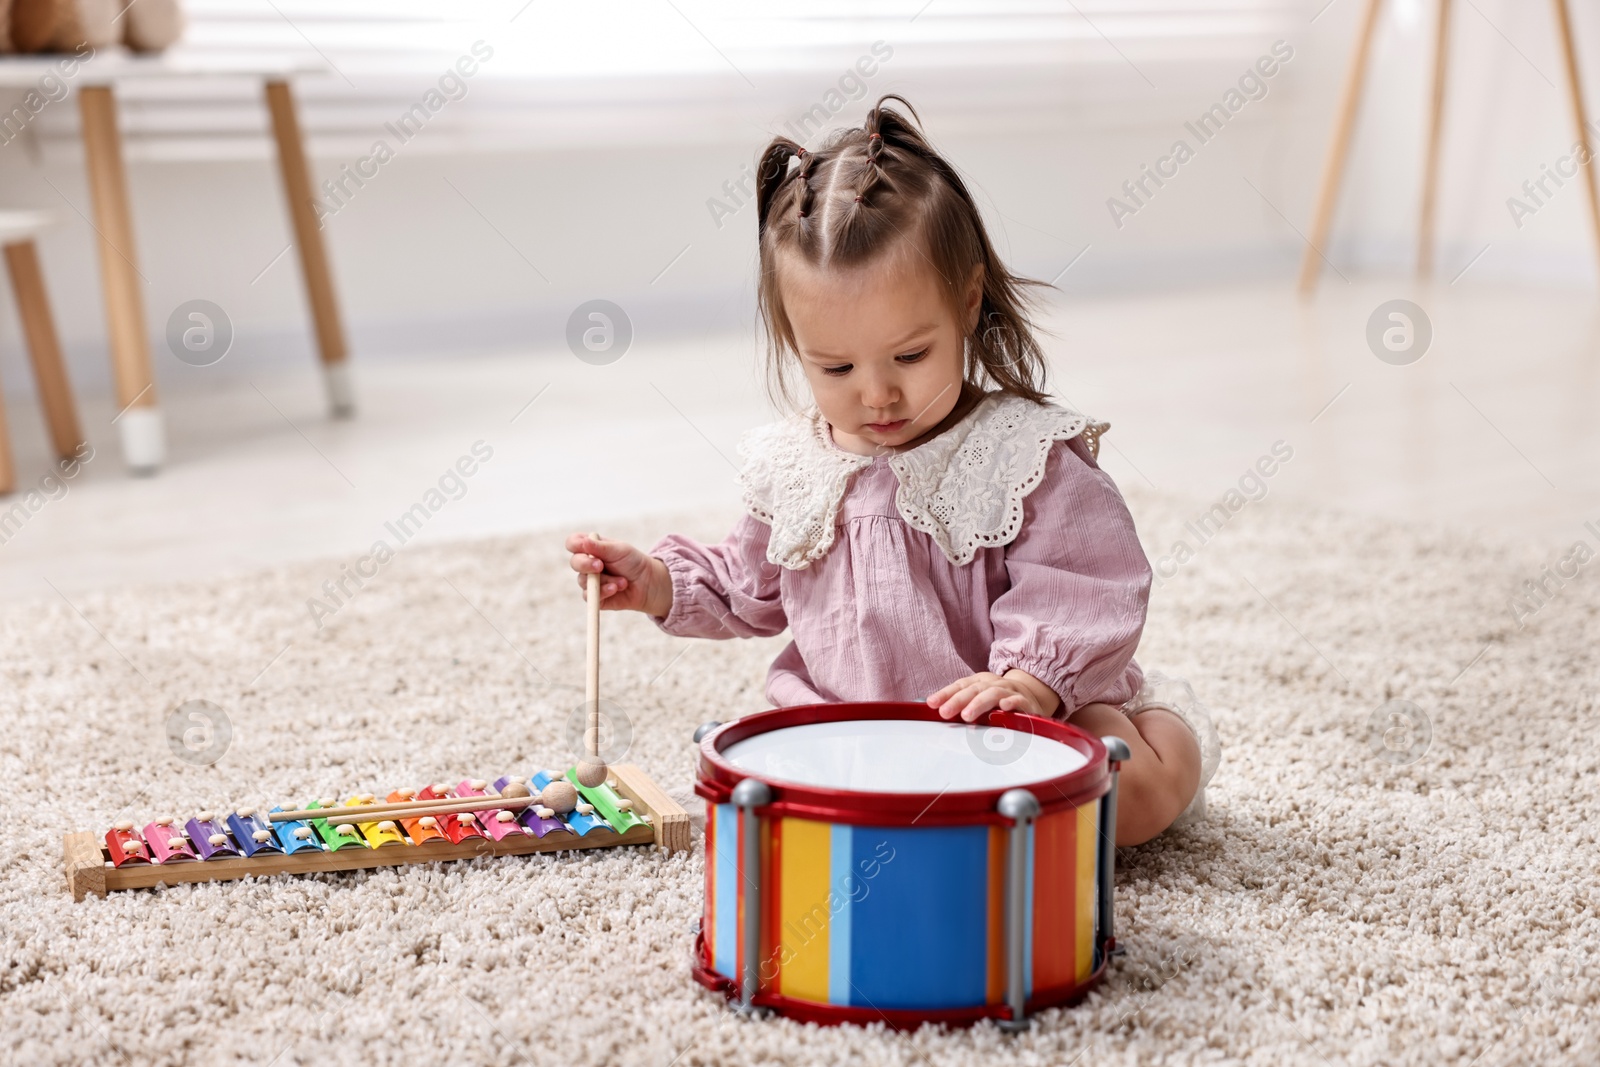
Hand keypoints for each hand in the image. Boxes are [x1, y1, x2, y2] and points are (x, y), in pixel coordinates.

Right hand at [565, 531, 672, 616]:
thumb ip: (601, 547)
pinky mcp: (594, 597)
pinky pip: (589, 596)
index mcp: (591, 548)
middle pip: (574, 562)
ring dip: (604, 580)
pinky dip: (603, 591)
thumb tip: (584, 542)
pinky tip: (616, 589)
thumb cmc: (633, 562)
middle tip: (600, 566)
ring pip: (584, 581)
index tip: (584, 546)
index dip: (575, 544)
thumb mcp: (619, 550)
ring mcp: (590, 581)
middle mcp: (587, 564)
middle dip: (586, 564)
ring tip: (623, 581)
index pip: (573, 543)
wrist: (648, 583)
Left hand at [928, 670, 1058, 721]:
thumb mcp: (979, 698)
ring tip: (966, 716)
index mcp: (980, 682)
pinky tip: (1003, 708)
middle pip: (974, 689)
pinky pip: (1019, 701)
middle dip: (958, 701)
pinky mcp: (1026, 702)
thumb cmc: (999, 698)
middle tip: (945, 712)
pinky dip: (1011, 703)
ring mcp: (1010, 692)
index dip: (945, 693)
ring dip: (979, 704)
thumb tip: (937, 710)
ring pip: (993, 694)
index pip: (961, 685)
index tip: (932, 703)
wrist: (1032, 695)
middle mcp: (993, 684)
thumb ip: (961, 704)